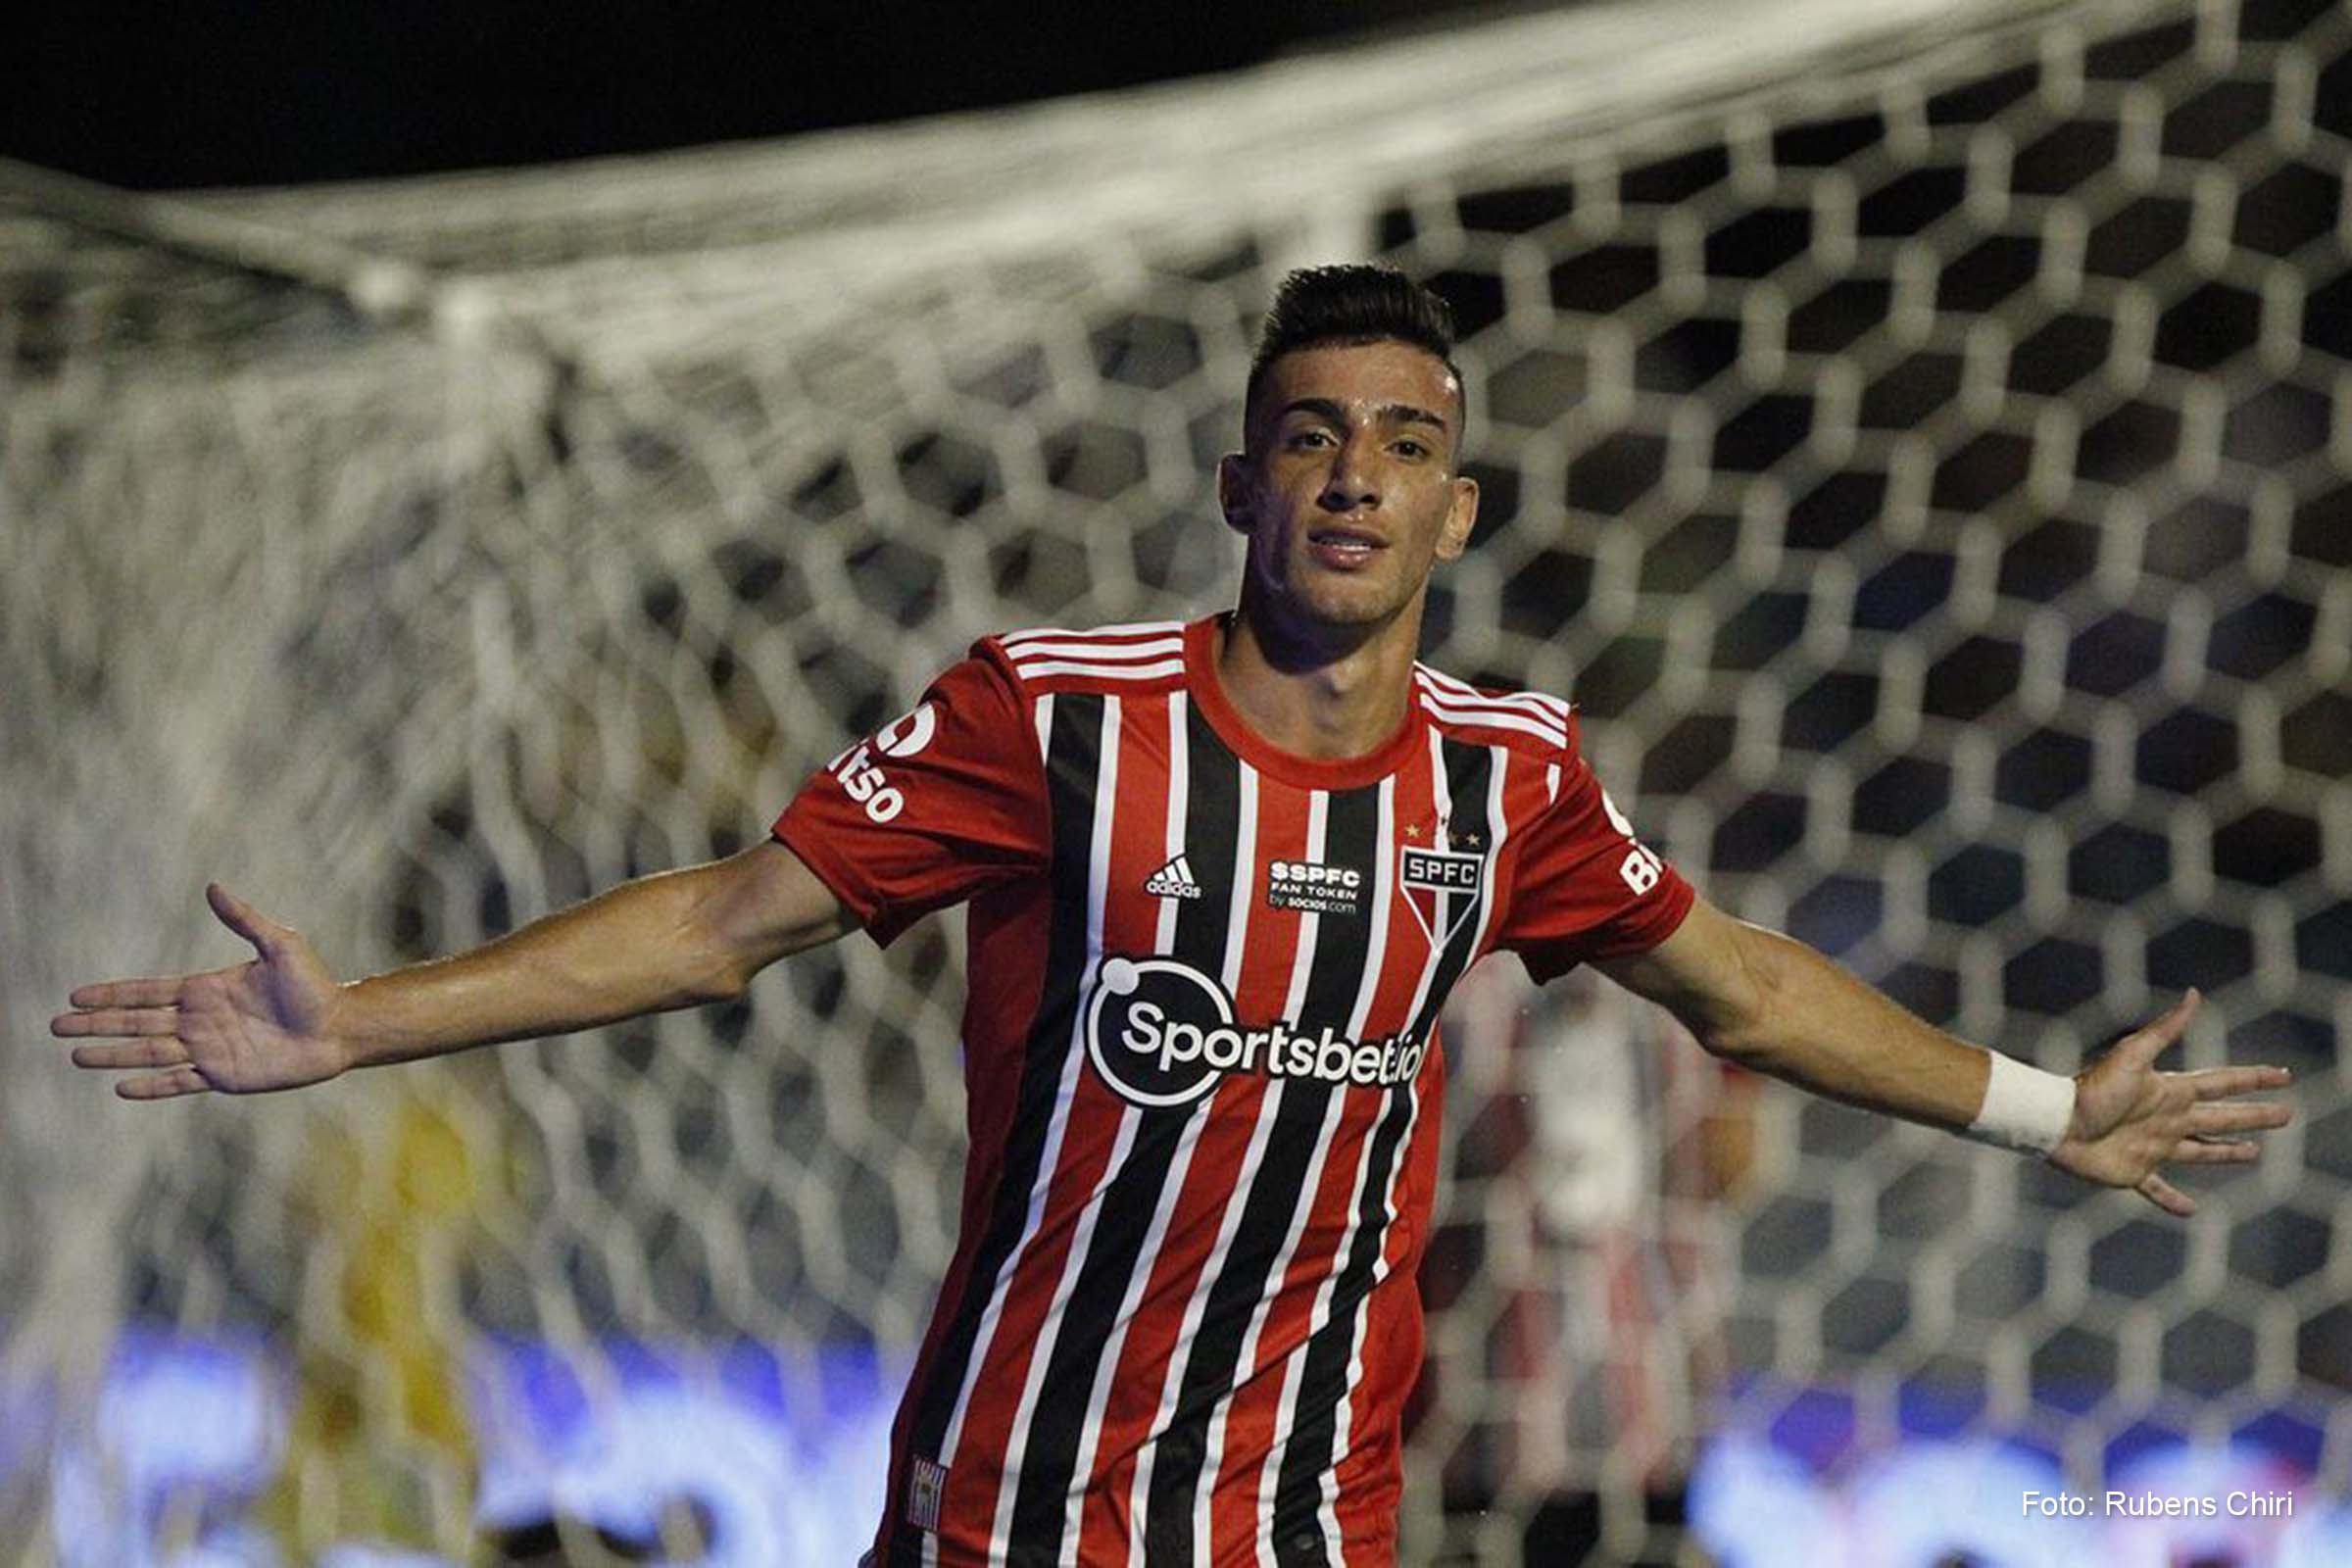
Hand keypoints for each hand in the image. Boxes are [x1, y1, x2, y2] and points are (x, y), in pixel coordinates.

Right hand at [51, 883, 353, 1097]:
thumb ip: (244, 919)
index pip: (148, 993)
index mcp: (206, 989)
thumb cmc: (315, 985)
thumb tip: (213, 887)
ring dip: (113, 1055)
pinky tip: (122, 1087)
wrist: (341, 1028)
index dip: (112, 995)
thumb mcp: (280, 945)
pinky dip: (152, 1086)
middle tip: (57, 1026)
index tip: (77, 996)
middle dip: (98, 1025)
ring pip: (149, 1053)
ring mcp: (209, 1050)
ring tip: (77, 1056)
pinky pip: (179, 1082)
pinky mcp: (224, 1077)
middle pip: (137, 1023)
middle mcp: (200, 1020)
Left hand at [2047, 990, 2292, 1215]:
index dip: (2253, 1079)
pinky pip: (2158, 1189)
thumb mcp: (2133, 1055)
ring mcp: (2154, 1147)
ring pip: (2201, 1151)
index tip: (2283, 1075)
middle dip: (2255, 1117)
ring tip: (2253, 1153)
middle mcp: (2168, 1119)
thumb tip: (2194, 994)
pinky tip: (2191, 1211)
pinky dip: (2173, 1201)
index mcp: (2171, 1092)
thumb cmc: (2092, 1089)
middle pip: (2223, 1117)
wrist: (2057, 1122)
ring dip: (2227, 1152)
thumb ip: (2165, 1029)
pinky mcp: (2135, 1172)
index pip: (2223, 1083)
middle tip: (2287, 1115)